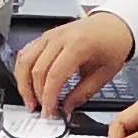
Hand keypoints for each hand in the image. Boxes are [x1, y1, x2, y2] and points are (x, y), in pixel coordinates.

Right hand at [15, 11, 136, 115]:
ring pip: (25, 60)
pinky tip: (28, 84)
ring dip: (24, 84)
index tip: (50, 112)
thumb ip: (83, 94)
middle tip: (43, 110)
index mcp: (78, 45)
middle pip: (37, 70)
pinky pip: (26, 53)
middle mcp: (60, 37)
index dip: (49, 97)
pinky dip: (23, 71)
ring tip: (31, 101)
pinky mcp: (45, 36)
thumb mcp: (105, 74)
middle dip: (37, 94)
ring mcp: (50, 35)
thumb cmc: (112, 45)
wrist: (114, 25)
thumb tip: (66, 109)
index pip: (54, 75)